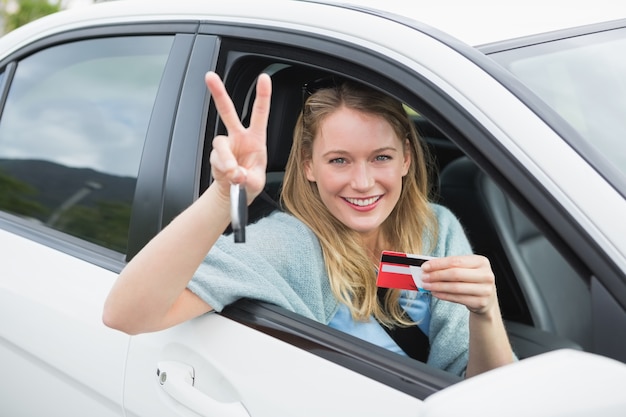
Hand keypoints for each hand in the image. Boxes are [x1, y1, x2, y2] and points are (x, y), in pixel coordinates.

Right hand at [205, 71, 271, 203]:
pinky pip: (216, 160)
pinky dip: (222, 169)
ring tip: (233, 173)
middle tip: (210, 77)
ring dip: (225, 159)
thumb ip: (248, 178)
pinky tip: (228, 176)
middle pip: (227, 111)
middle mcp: (238, 137)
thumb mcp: (256, 182)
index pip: (260, 113)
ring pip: (219, 144)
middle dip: (218, 93)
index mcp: (256, 137)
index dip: (262, 95)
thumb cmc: (249, 181)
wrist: (235, 192)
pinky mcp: (215, 155)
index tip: (264, 78)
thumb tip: (236, 173)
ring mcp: (225, 145)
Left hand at [421, 255, 497, 315]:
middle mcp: (486, 275)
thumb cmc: (472, 280)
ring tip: (426, 285)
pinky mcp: (481, 302)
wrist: (487, 298)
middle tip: (424, 277)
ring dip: (437, 286)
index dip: (438, 264)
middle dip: (436, 275)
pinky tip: (435, 293)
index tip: (425, 267)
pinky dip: (443, 295)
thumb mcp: (466, 268)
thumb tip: (428, 266)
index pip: (455, 261)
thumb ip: (449, 266)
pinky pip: (457, 298)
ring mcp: (485, 290)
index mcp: (482, 262)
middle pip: (455, 274)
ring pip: (455, 287)